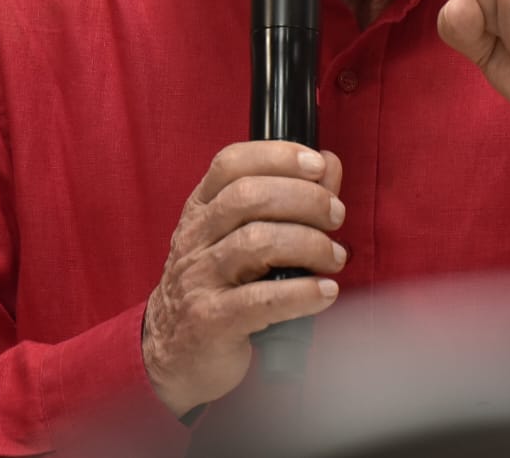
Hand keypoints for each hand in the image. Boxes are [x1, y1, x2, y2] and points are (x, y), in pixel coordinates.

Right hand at [143, 142, 345, 415]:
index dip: (277, 155)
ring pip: (255, 242)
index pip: (231, 163)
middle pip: (248, 197)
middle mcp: (195, 237)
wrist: (174, 354)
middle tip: (336, 216)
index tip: (318, 165)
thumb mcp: (242, 237)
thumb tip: (329, 164)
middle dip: (304, 200)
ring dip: (309, 245)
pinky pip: (260, 300)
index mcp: (201, 209)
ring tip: (334, 257)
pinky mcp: (210, 321)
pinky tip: (325, 293)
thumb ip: (290, 198)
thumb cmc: (219, 287)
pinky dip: (301, 293)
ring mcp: (198, 279)